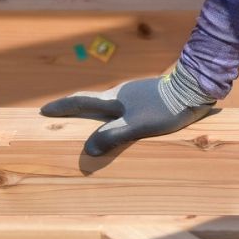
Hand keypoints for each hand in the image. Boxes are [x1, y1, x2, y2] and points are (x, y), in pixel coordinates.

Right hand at [40, 63, 214, 155]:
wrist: (195, 89)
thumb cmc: (165, 108)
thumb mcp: (135, 126)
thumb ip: (111, 136)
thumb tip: (87, 149)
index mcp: (114, 98)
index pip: (81, 101)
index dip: (62, 107)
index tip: (43, 110)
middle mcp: (123, 93)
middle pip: (94, 101)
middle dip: (78, 109)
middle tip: (62, 116)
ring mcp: (138, 92)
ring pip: (112, 104)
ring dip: (99, 112)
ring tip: (91, 123)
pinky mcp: (152, 95)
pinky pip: (127, 106)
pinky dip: (117, 114)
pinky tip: (124, 121)